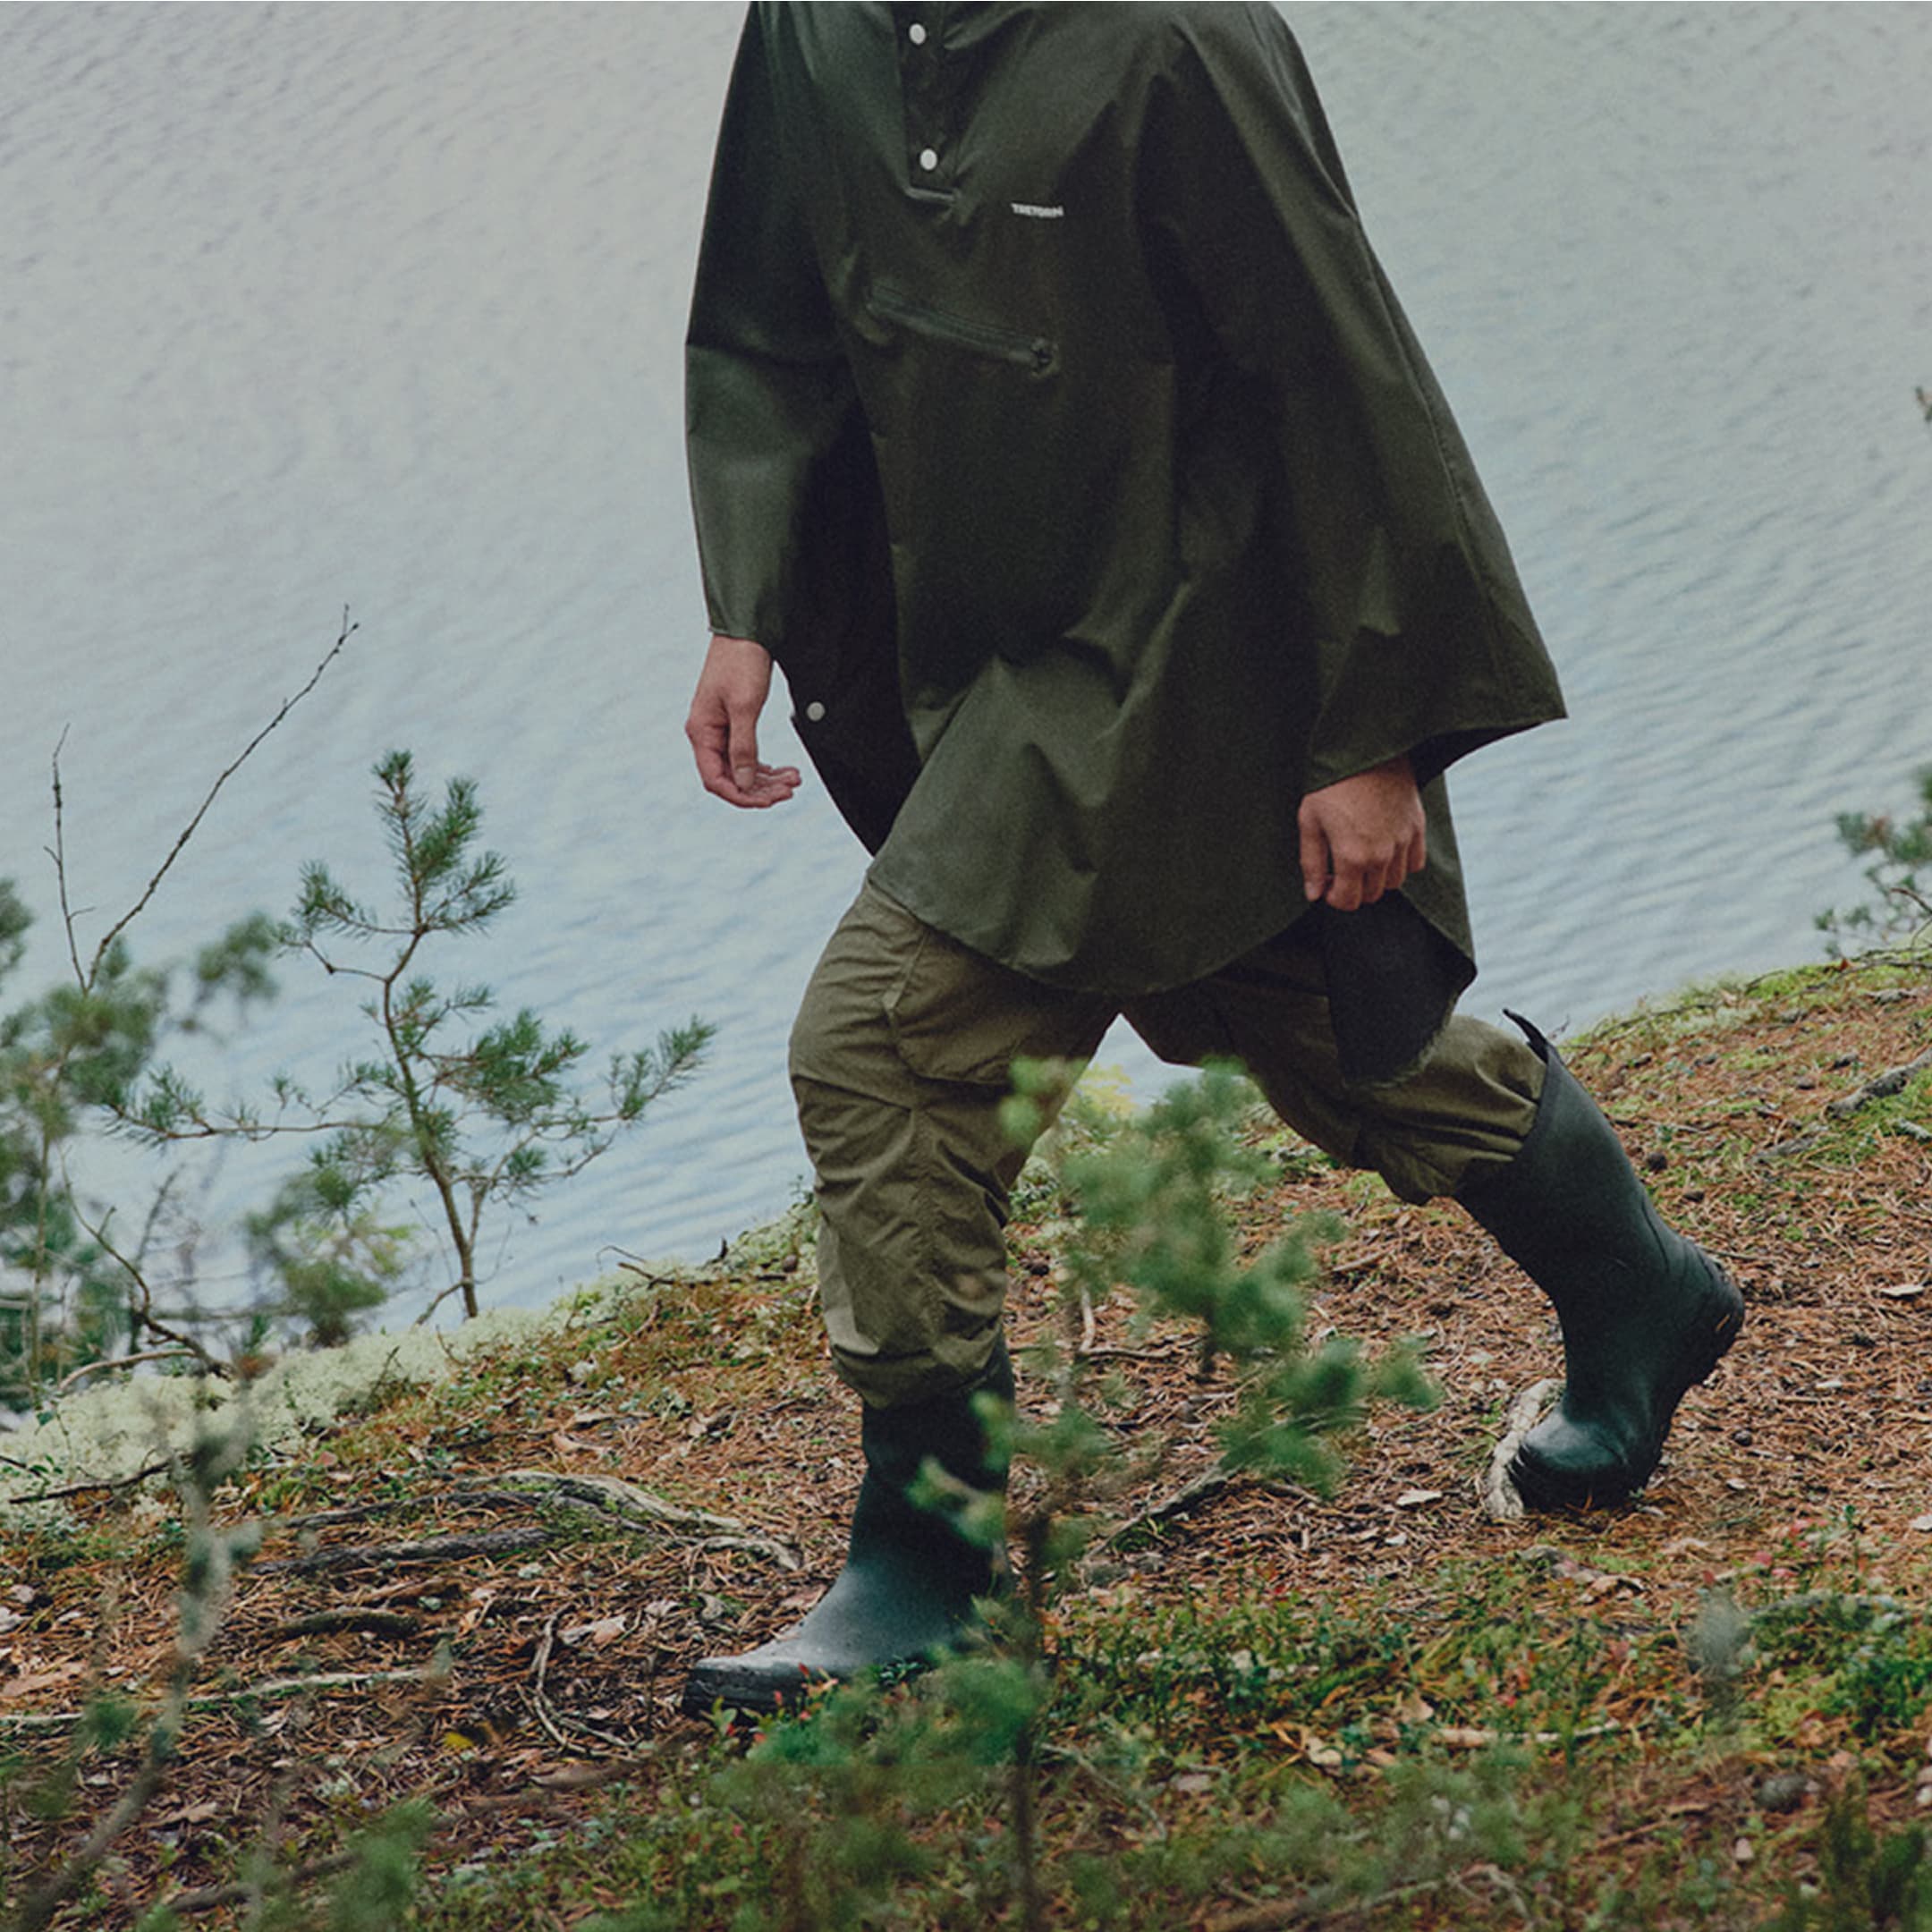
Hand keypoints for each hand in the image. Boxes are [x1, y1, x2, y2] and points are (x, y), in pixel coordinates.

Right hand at [685, 635, 801, 808]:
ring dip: (767, 779)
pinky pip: (747, 755)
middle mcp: (707, 735)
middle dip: (761, 788)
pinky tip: (785, 770)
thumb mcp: (745, 707)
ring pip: (741, 768)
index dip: (741, 795)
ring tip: (795, 779)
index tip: (769, 800)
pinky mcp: (734, 723)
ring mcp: (720, 730)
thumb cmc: (741, 663)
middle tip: (791, 790)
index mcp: (701, 732)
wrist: (747, 632)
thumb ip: (743, 747)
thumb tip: (743, 782)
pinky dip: (766, 766)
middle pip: (731, 777)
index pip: (716, 779)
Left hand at [1297, 755, 1426, 910]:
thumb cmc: (1331, 784)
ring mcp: (1403, 841)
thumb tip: (1314, 894)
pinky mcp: (1417, 827)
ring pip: (1395, 882)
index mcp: (1352, 856)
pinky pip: (1415, 863)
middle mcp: (1382, 855)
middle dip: (1354, 889)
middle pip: (1372, 894)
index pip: (1348, 902)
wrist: (1365, 749)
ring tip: (1361, 857)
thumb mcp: (1309, 822)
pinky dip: (1401, 863)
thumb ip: (1312, 863)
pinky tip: (1385, 849)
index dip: (1333, 898)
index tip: (1327, 884)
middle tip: (1341, 870)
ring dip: (1377, 878)